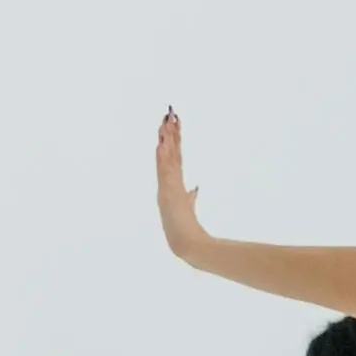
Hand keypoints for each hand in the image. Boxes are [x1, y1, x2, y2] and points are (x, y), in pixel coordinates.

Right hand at [154, 111, 208, 257]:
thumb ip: (190, 196)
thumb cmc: (185, 227)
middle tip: (169, 112)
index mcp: (173, 182)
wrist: (186, 243)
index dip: (175, 139)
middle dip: (168, 132)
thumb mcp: (189, 207)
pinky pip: (164, 172)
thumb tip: (194, 189)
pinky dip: (161, 158)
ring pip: (165, 158)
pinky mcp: (167, 193)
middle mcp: (168, 181)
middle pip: (169, 152)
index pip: (175, 155)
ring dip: (164, 140)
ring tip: (163, 122)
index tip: (175, 121)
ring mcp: (166, 186)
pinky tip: (160, 145)